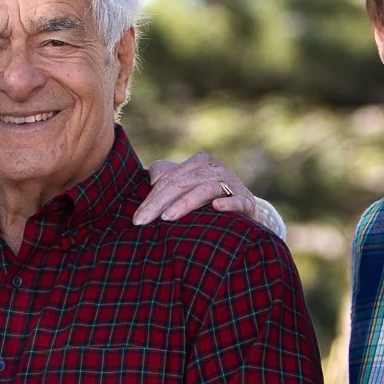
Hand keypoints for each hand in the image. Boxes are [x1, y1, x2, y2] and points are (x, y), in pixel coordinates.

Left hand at [136, 153, 263, 226]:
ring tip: (167, 217)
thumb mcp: (187, 184)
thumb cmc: (208, 198)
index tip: (136, 219)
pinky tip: (216, 207)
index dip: (151, 198)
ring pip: (204, 189)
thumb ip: (167, 177)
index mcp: (199, 162)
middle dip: (159, 203)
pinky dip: (227, 203)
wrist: (245, 210)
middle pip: (181, 184)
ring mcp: (232, 183)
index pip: (169, 179)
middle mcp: (215, 168)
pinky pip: (237, 200)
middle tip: (142, 221)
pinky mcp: (246, 200)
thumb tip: (151, 178)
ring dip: (185, 203)